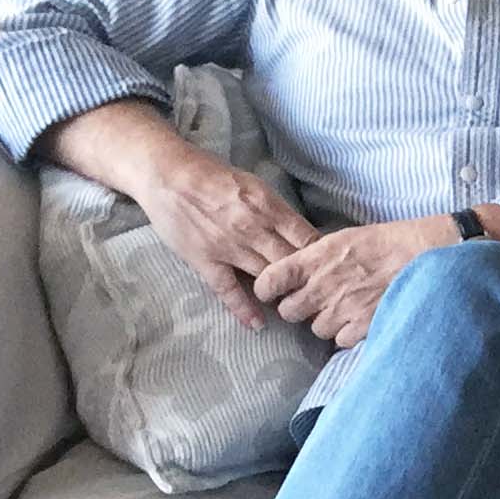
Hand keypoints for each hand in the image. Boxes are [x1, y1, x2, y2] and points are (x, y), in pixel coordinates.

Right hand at [132, 145, 318, 328]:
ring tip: (298, 309)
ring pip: (266, 278)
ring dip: (283, 295)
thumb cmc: (212, 175)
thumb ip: (276, 210)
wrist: (167, 173)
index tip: (332, 270)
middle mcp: (254, 229)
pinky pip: (228, 290)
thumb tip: (301, 232)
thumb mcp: (253, 184)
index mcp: (268, 206)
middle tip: (322, 297)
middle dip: (308, 281)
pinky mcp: (206, 260)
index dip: (323, 258)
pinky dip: (244, 309)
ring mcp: (229, 247)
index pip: (307, 239)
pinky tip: (258, 325)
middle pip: (291, 262)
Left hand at [253, 214, 453, 348]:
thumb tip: (297, 271)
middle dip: (298, 308)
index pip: (268, 281)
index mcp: (314, 258)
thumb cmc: (386, 242)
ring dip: (326, 321)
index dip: (267, 289)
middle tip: (314, 301)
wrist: (424, 254)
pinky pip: (339, 340)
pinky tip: (360, 317)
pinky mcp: (362, 326)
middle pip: (288, 312)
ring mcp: (342, 309)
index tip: (273, 290)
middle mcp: (322, 286)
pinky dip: (347, 333)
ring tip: (345, 308)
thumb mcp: (343, 238)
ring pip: (315, 329)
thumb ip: (314, 257)